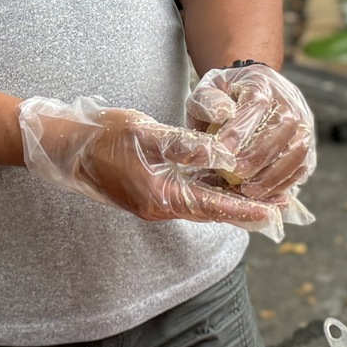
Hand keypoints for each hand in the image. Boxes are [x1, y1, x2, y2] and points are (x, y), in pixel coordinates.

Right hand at [19, 96, 283, 232]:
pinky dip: (212, 192)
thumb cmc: (101, 135)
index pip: (210, 207)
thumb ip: (182, 145)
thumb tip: (220, 155)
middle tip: (281, 206)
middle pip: (211, 211)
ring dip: (231, 201)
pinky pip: (188, 195)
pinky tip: (230, 184)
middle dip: (245, 208)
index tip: (272, 213)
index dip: (243, 209)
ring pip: (201, 204)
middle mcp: (159, 206)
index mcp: (158, 197)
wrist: (65, 146)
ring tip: (265, 196)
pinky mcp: (151, 191)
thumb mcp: (144, 133)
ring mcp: (154, 200)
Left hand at [186, 63, 316, 202]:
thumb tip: (222, 115)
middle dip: (259, 154)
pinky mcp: (308, 143)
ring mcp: (303, 122)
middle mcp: (289, 100)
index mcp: (261, 82)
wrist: (251, 92)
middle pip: (284, 126)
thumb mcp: (206, 91)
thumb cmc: (225, 96)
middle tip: (236, 173)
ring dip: (274, 173)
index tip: (223, 152)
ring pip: (298, 148)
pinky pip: (303, 165)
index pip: (256, 104)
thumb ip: (207, 102)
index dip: (241, 130)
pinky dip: (285, 182)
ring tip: (250, 190)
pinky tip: (264, 192)